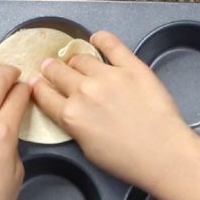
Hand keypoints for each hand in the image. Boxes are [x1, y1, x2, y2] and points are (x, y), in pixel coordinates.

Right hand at [31, 31, 196, 193]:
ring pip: (80, 58)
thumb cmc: (129, 161)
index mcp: (70, 116)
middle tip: (50, 67)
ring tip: (74, 60)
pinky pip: (111, 44)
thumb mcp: (88, 150)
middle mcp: (84, 92)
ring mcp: (108, 76)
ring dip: (73, 59)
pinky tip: (96, 39)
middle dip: (51, 69)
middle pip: (58, 72)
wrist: (163, 154)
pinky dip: (101, 39)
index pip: (44, 95)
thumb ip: (74, 127)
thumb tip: (72, 113)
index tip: (36, 83)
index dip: (37, 87)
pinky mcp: (131, 67)